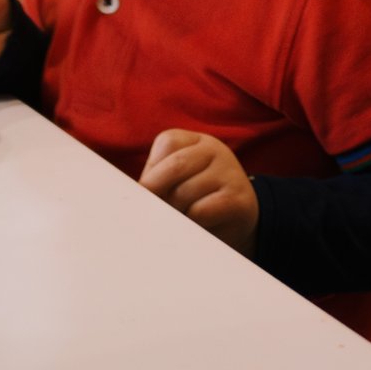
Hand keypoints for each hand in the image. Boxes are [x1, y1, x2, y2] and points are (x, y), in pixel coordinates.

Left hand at [141, 127, 259, 250]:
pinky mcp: (238, 199)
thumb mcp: (179, 180)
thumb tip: (131, 194)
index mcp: (197, 141)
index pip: (167, 143)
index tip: (145, 195)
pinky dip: (189, 224)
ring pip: (185, 192)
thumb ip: (158, 180)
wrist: (239, 218)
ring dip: (172, 213)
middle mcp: (216, 150)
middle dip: (156, 193)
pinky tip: (193, 228)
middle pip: (176, 165)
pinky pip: (201, 211)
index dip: (152, 171)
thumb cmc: (198, 198)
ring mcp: (229, 173)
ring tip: (175, 223)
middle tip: (151, 214)